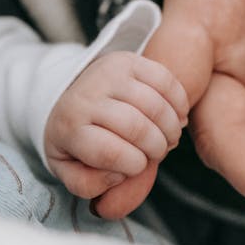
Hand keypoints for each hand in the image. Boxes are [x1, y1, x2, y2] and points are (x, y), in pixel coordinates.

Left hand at [44, 51, 187, 200]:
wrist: (65, 95)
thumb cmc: (75, 141)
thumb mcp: (70, 169)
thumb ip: (89, 184)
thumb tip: (118, 174)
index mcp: (68, 127)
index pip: (112, 153)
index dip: (134, 167)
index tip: (137, 167)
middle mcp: (86, 95)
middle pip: (138, 128)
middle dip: (157, 149)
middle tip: (158, 153)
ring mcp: (107, 73)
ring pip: (155, 105)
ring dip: (171, 129)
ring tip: (168, 137)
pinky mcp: (128, 60)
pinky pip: (166, 81)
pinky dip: (179, 103)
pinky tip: (176, 116)